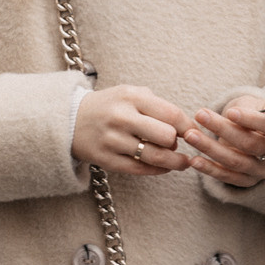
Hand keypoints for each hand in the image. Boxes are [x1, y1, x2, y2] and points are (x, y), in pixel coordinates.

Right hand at [76, 85, 194, 177]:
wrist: (70, 120)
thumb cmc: (110, 106)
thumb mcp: (130, 93)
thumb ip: (158, 105)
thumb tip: (187, 126)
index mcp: (131, 97)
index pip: (171, 114)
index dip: (189, 127)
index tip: (195, 133)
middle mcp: (122, 117)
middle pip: (166, 136)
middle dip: (176, 142)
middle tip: (176, 143)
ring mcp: (113, 140)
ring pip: (156, 157)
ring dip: (174, 161)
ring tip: (182, 161)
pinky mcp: (106, 160)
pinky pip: (141, 170)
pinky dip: (158, 170)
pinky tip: (164, 167)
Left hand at [183, 95, 264, 190]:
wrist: (257, 135)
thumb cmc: (253, 113)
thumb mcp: (254, 105)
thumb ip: (245, 109)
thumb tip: (229, 116)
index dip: (250, 119)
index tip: (229, 111)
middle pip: (251, 144)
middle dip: (223, 129)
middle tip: (200, 114)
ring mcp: (264, 170)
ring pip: (236, 162)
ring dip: (210, 149)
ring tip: (190, 135)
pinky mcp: (248, 181)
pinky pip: (227, 177)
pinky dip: (209, 169)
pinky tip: (194, 160)